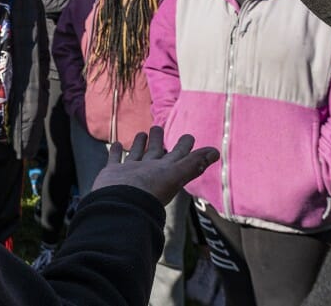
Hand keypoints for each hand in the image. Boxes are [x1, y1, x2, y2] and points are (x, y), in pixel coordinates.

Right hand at [91, 126, 218, 205]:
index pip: (178, 156)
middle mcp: (149, 171)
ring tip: (142, 133)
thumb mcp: (175, 174)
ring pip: (137, 154)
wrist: (121, 204)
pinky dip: (116, 152)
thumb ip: (194, 163)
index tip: (189, 136)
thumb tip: (217, 151)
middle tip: (158, 126)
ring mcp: (131, 172)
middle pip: (156, 153)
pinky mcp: (114, 173)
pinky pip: (116, 159)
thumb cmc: (149, 189)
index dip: (185, 146)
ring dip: (140, 144)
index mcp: (165, 171)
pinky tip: (117, 143)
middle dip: (159, 140)